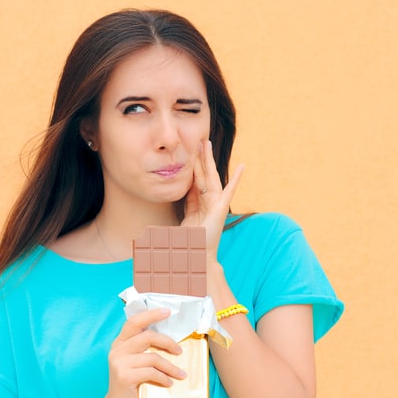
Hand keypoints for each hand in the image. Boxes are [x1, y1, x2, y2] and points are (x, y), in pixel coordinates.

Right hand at [102, 308, 186, 397]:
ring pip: (152, 357)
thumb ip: (143, 350)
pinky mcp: (124, 376)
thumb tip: (170, 341)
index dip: (151, 315)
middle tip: (180, 351)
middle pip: (147, 336)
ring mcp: (119, 363)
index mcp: (120, 343)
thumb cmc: (130, 386)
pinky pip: (151, 372)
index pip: (134, 322)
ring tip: (181, 374)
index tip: (167, 311)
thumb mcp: (134, 364)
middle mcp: (117, 350)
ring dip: (170, 366)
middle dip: (167, 342)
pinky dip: (164, 377)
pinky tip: (169, 383)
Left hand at [182, 139, 243, 255]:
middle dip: (199, 158)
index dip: (190, 167)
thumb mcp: (178, 225)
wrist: (197, 257)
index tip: (188, 152)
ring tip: (207, 144)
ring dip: (209, 160)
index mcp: (196, 205)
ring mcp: (215, 204)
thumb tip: (155, 221)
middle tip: (198, 141)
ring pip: (210, 177)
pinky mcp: (221, 208)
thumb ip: (174, 217)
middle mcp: (207, 202)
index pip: (192, 182)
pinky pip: (229, 190)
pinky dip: (236, 179)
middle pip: (201, 175)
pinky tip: (242, 166)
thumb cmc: (188, 245)